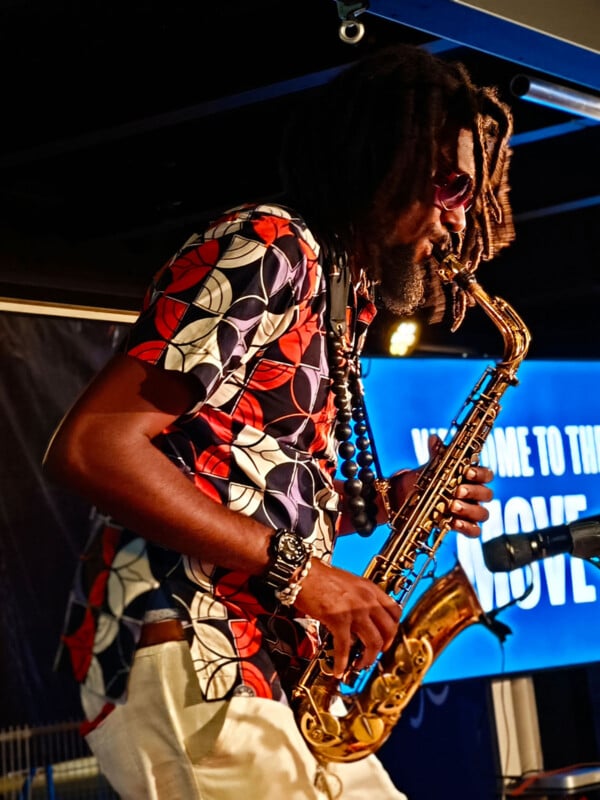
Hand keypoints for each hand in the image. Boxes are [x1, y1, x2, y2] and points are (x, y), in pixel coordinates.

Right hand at [295, 559, 400, 678]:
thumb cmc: (320, 576)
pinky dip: (342, 661)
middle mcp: (367, 599)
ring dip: (368, 658)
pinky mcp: (338, 619)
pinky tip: (339, 669)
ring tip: (360, 664)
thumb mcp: (349, 582)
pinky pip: (345, 647)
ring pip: (373, 641)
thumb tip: (362, 617)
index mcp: (370, 588)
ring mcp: (355, 609)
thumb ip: (360, 597)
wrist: (303, 573)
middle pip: (389, 629)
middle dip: (384, 646)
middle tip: (375, 654)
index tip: (387, 637)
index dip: (393, 628)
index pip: (395, 611)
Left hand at [390, 434, 493, 538]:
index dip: (480, 473)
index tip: (467, 471)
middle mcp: (476, 495)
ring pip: (483, 513)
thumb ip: (437, 454)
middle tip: (457, 490)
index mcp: (473, 478)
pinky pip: (475, 531)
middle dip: (473, 492)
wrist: (418, 498)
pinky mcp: (465, 527)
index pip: (486, 475)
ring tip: (453, 506)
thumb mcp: (434, 466)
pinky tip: (453, 522)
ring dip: (470, 510)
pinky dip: (467, 528)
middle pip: (487, 494)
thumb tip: (434, 438)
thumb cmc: (433, 480)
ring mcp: (472, 512)